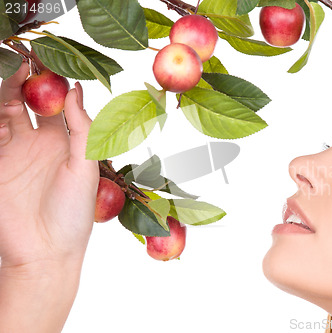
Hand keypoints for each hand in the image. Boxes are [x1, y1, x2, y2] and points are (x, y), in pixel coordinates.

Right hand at [0, 62, 98, 269]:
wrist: (46, 251)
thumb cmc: (74, 213)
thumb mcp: (85, 167)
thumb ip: (81, 129)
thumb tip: (76, 90)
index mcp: (66, 143)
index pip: (58, 104)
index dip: (53, 83)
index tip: (50, 61)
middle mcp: (39, 143)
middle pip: (27, 103)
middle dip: (25, 81)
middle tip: (24, 60)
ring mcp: (14, 152)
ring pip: (4, 112)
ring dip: (6, 92)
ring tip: (12, 74)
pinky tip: (0, 107)